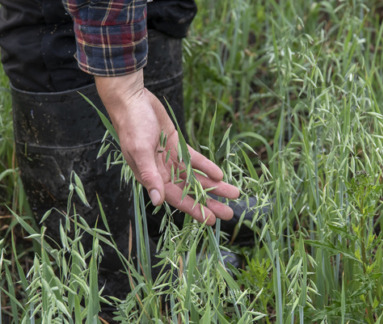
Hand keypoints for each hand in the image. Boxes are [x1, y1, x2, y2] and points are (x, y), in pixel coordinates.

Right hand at [95, 70, 238, 224]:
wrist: (133, 100)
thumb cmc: (132, 126)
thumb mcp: (140, 151)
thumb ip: (150, 176)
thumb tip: (158, 201)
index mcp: (152, 177)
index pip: (177, 199)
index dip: (195, 210)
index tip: (211, 221)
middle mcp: (163, 172)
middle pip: (191, 191)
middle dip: (210, 202)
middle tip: (229, 213)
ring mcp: (171, 159)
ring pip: (196, 177)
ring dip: (214, 186)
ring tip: (234, 193)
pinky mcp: (178, 146)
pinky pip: (195, 160)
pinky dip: (207, 167)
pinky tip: (221, 174)